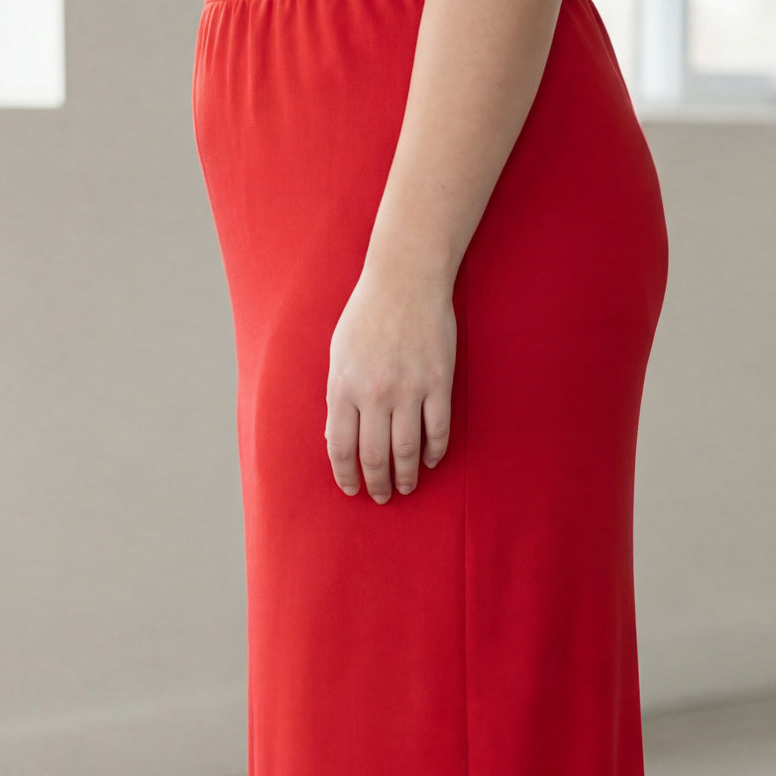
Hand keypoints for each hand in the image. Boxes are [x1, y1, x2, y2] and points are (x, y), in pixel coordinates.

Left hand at [325, 258, 456, 501]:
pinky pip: (437, 430)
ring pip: (407, 449)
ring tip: (408, 486)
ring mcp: (408, 389)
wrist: (405, 280)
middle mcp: (374, 393)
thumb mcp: (338, 354)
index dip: (346, 475)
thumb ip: (338, 397)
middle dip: (377, 483)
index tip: (352, 489)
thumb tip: (338, 439)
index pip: (341, 447)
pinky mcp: (438, 383)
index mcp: (344, 387)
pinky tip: (432, 460)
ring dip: (408, 475)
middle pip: (374, 455)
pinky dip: (435, 451)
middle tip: (383, 496)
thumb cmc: (367, 315)